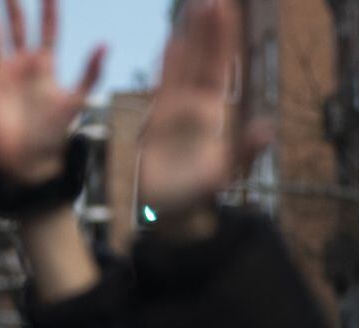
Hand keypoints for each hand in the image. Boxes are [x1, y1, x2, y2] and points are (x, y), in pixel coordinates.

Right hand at [0, 0, 105, 183]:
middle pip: (17, 26)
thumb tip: (105, 43)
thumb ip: (89, 72)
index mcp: (45, 66)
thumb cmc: (54, 134)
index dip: (49, 11)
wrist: (28, 162)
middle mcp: (21, 65)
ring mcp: (0, 75)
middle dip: (13, 4)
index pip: (48, 30)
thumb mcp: (76, 101)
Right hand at [138, 0, 270, 232]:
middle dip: (208, 28)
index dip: (222, 37)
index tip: (223, 8)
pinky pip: (164, 84)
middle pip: (204, 58)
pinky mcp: (157, 119)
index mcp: (214, 112)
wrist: (166, 210)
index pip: (220, 65)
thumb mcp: (222, 174)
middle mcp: (197, 105)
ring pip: (185, 65)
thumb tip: (267, 129)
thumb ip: (244, 151)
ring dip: (190, 38)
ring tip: (193, 7)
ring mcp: (177, 110)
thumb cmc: (194, 195)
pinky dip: (168, 63)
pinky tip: (172, 42)